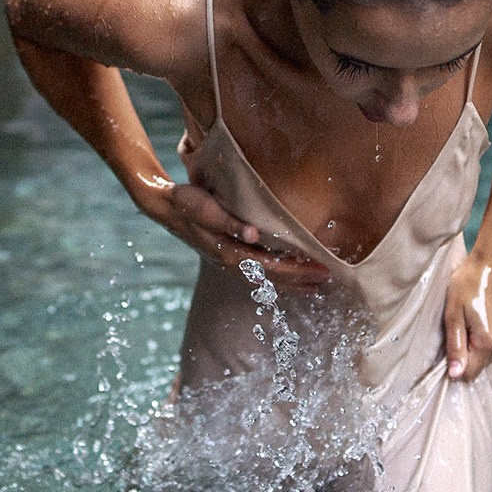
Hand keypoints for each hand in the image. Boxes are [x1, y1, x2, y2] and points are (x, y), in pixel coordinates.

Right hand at [137, 179, 329, 287]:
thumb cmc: (187, 203)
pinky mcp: (228, 256)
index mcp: (229, 253)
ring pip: (266, 280)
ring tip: (316, 287)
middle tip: (327, 280)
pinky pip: (258, 274)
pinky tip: (289, 278)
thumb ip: (230, 222)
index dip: (297, 271)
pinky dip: (277, 279)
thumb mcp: (206, 209)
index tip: (321, 269)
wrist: (164, 207)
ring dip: (291, 284)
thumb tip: (254, 235)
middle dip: (300, 281)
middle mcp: (230, 263)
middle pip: (272, 280)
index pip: (271, 268)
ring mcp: (229, 262)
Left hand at [443, 251, 491, 378]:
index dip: (455, 365)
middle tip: (460, 327)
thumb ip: (455, 346)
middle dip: (467, 354)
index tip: (449, 346)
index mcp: (488, 341)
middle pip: (481, 365)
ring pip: (491, 355)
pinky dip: (490, 337)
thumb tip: (455, 375)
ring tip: (471, 320)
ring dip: (479, 346)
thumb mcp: (453, 313)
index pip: (469, 373)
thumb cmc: (468, 282)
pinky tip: (483, 317)